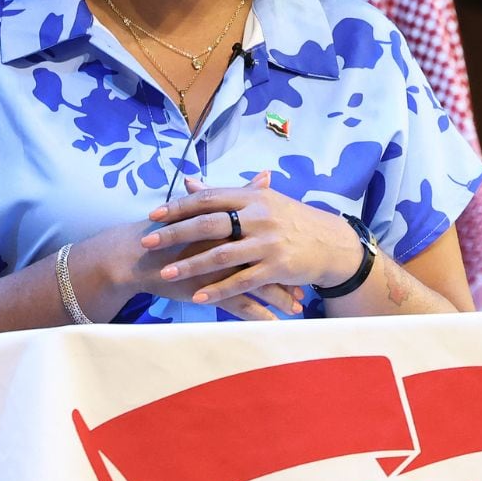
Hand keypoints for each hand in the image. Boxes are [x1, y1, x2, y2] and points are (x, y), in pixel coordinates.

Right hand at [76, 214, 305, 322]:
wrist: (137, 253)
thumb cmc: (173, 230)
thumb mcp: (208, 208)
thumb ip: (239, 194)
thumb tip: (266, 176)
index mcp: (230, 223)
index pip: (267, 236)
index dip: (287, 247)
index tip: (304, 258)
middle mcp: (228, 243)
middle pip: (267, 260)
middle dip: (288, 276)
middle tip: (305, 287)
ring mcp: (218, 267)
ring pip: (257, 284)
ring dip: (278, 298)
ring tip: (296, 309)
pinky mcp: (207, 287)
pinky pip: (239, 305)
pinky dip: (259, 316)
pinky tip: (274, 325)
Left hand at [138, 171, 364, 306]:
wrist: (334, 244)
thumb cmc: (294, 222)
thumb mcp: (264, 201)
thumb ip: (226, 195)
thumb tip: (190, 183)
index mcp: (254, 198)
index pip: (210, 198)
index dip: (180, 207)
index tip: (154, 215)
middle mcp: (260, 217)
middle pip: (210, 224)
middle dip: (176, 234)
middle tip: (147, 243)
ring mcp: (269, 243)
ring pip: (222, 255)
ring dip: (191, 265)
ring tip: (166, 273)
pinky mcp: (278, 267)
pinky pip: (242, 280)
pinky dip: (219, 289)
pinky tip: (198, 296)